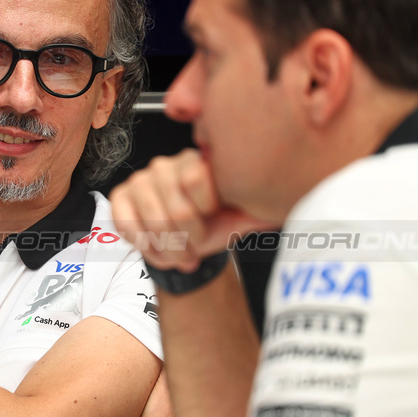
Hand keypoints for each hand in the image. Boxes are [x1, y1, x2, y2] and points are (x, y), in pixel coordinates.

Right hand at [109, 149, 273, 270]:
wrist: (188, 240)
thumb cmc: (214, 224)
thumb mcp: (241, 216)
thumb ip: (263, 207)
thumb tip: (297, 200)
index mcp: (197, 162)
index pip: (197, 179)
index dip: (206, 211)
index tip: (212, 218)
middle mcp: (165, 165)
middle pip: (177, 209)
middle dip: (188, 240)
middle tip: (195, 247)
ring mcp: (140, 181)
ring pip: (153, 221)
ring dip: (168, 248)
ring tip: (179, 253)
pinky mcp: (120, 198)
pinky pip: (127, 224)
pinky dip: (144, 244)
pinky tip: (156, 248)